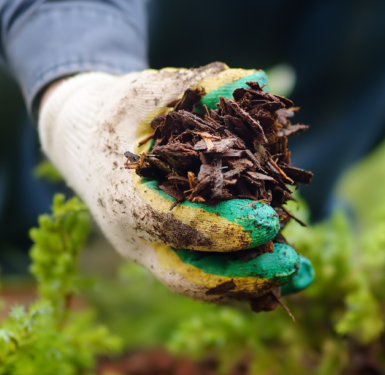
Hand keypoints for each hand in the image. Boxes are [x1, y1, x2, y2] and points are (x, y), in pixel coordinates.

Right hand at [38, 63, 313, 302]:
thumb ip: (196, 86)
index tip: (270, 221)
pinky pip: (208, 278)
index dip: (224, 228)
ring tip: (303, 277)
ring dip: (254, 285)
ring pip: (201, 285)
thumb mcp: (147, 91)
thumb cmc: (116, 113)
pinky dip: (248, 280)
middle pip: (189, 276)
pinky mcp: (167, 256)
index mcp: (123, 198)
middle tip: (292, 264)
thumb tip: (253, 80)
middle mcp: (134, 237)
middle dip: (243, 276)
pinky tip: (291, 275)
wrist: (81, 142)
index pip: (174, 224)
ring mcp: (150, 253)